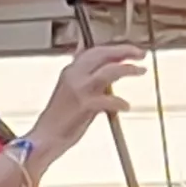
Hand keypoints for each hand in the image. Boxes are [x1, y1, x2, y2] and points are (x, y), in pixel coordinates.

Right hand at [27, 43, 142, 162]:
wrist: (45, 137)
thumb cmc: (59, 118)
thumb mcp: (70, 89)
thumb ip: (83, 76)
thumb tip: (94, 64)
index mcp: (70, 71)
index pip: (94, 51)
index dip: (115, 48)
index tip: (130, 51)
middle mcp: (73, 75)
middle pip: (103, 54)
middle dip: (125, 51)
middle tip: (141, 54)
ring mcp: (79, 89)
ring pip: (109, 70)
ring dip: (127, 69)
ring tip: (140, 71)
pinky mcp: (84, 105)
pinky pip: (109, 99)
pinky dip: (120, 102)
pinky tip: (126, 106)